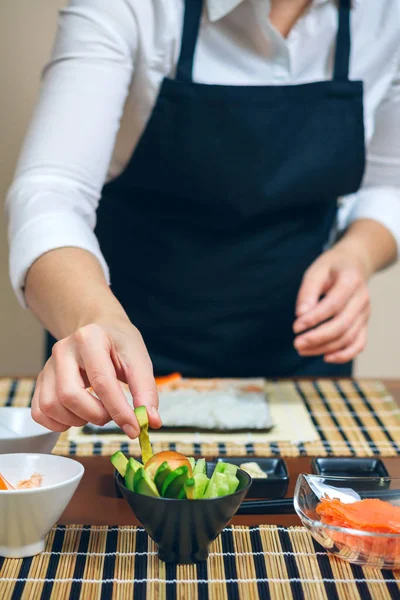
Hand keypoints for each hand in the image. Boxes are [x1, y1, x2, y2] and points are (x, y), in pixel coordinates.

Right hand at [32, 318, 161, 436]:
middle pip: (70, 396)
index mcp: (89, 338)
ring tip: (96, 411)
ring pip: (52, 406)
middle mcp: (63, 350)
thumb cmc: (119, 344)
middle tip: (112, 414)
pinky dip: (59, 423)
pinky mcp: (41, 380)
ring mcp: (48, 365)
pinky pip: (40, 412)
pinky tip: (78, 415)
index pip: (102, 381)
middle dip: (96, 415)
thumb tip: (151, 421)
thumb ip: (146, 390)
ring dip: (78, 420)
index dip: (119, 410)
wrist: (99, 330)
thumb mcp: (139, 359)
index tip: (135, 428)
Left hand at [293, 246, 370, 363]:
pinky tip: (326, 357)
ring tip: (302, 349)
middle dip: (318, 337)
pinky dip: (344, 354)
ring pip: (348, 337)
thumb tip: (301, 315)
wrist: (353, 265)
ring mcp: (365, 313)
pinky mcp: (364, 323)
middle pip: (342, 325)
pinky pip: (359, 344)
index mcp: (351, 281)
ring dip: (325, 347)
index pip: (333, 305)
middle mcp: (362, 298)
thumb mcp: (316, 271)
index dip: (314, 318)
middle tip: (296, 344)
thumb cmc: (330, 268)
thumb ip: (308, 292)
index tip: (295, 327)